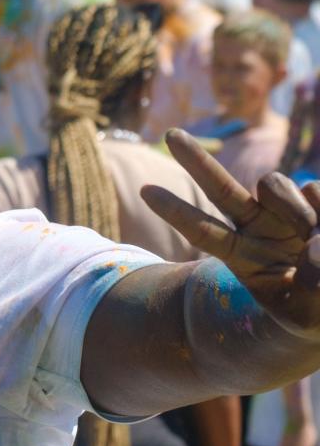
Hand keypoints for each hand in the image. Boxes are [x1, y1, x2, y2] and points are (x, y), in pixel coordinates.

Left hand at [141, 129, 319, 334]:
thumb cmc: (314, 310)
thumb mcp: (306, 311)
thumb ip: (312, 283)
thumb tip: (314, 243)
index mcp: (240, 255)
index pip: (203, 231)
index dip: (175, 211)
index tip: (144, 190)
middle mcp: (254, 227)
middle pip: (220, 189)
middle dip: (196, 160)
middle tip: (171, 134)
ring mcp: (283, 211)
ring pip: (273, 183)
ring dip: (294, 209)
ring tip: (313, 241)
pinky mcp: (313, 200)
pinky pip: (314, 190)